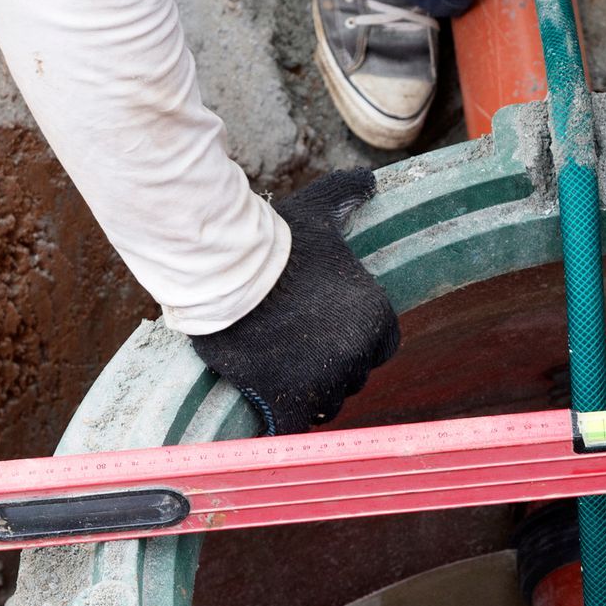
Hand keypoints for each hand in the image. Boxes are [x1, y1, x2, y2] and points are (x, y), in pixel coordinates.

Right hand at [190, 169, 399, 434]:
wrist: (224, 267)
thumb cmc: (271, 240)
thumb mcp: (317, 211)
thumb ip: (346, 195)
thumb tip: (370, 179)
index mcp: (375, 316)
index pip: (380, 348)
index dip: (355, 344)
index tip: (326, 334)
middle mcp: (357, 352)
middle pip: (354, 377)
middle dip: (331, 368)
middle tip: (296, 348)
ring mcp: (323, 380)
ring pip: (326, 402)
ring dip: (308, 393)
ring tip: (278, 369)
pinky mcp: (287, 400)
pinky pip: (293, 426)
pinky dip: (282, 425)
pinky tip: (268, 412)